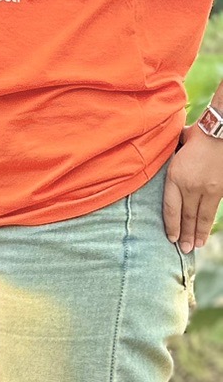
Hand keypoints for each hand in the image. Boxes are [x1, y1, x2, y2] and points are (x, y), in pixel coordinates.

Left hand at [163, 123, 222, 253]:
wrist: (221, 131)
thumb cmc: (197, 135)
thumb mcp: (176, 149)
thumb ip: (171, 162)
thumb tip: (163, 164)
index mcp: (175, 176)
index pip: (170, 208)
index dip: (171, 225)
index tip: (170, 238)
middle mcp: (191, 186)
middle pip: (186, 216)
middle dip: (184, 235)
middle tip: (183, 250)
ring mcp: (208, 189)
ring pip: (201, 216)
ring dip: (198, 233)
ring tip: (195, 246)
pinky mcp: (221, 189)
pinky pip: (213, 210)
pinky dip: (208, 222)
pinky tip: (206, 231)